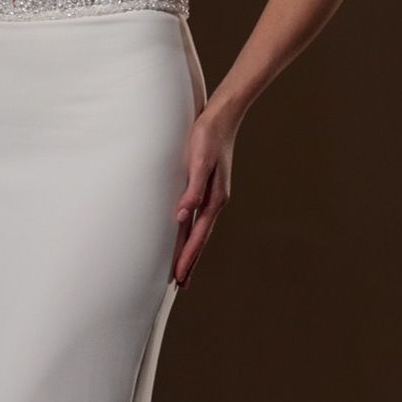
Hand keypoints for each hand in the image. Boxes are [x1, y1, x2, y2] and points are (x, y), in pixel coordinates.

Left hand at [173, 103, 236, 286]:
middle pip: (201, 238)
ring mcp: (212, 195)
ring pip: (200, 230)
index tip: (179, 278)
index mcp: (213, 199)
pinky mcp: (207, 187)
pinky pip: (198, 217)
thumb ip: (191, 190)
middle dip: (190, 261)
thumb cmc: (208, 137)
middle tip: (181, 284)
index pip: (197, 236)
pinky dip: (192, 232)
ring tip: (183, 267)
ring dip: (192, 249)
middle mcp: (215, 201)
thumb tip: (181, 216)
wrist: (222, 117)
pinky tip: (186, 234)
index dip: (187, 257)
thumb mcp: (198, 162)